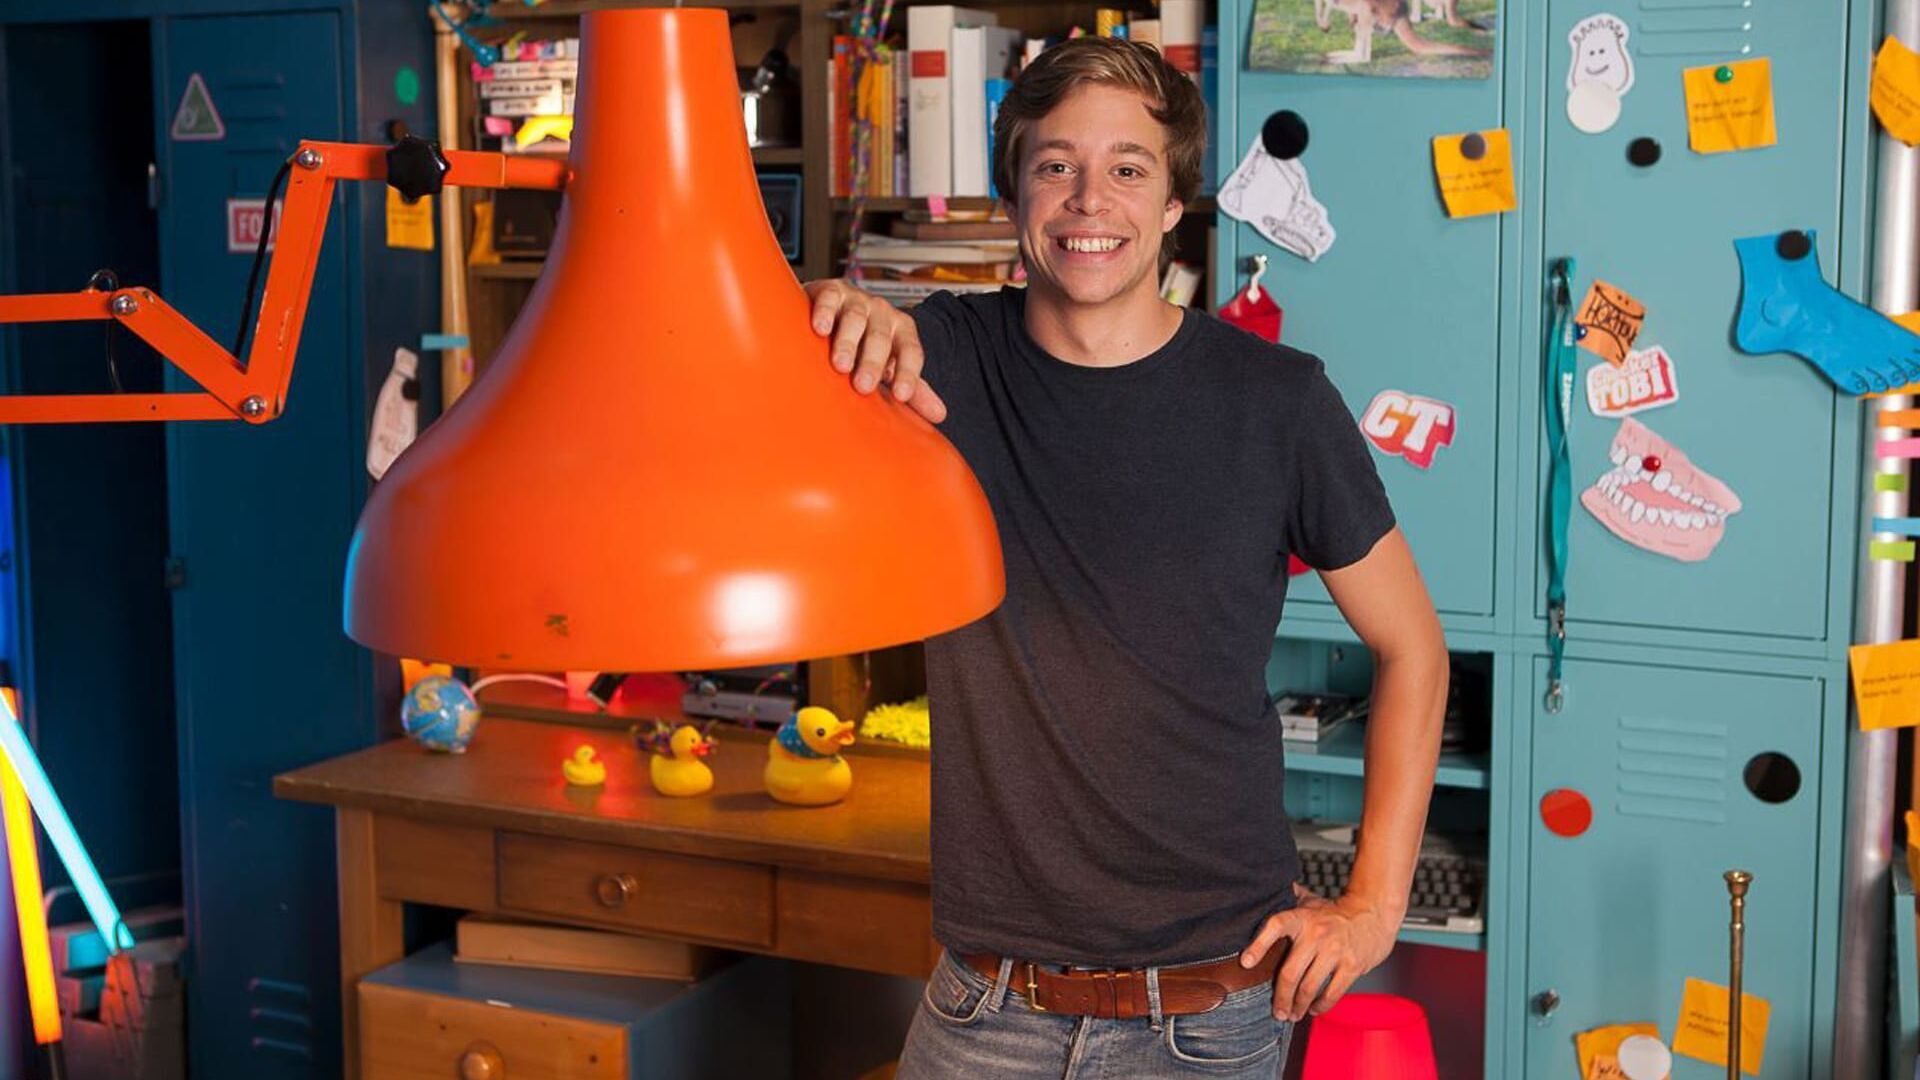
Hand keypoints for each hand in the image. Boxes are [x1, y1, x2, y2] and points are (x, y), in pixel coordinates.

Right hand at [804, 279, 946, 423]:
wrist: (837, 310)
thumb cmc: (863, 344)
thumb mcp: (889, 366)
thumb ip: (913, 389)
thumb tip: (940, 414)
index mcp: (902, 331)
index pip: (911, 352)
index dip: (908, 373)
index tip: (901, 395)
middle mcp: (882, 313)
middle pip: (881, 337)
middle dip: (873, 362)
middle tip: (863, 386)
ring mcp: (856, 300)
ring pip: (856, 318)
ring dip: (848, 342)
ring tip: (841, 364)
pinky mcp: (831, 291)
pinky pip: (830, 298)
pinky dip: (825, 312)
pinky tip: (821, 329)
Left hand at [1240, 882, 1397, 1020]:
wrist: (1373, 914)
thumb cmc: (1335, 912)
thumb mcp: (1310, 901)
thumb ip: (1287, 900)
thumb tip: (1262, 892)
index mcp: (1302, 917)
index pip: (1275, 926)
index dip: (1258, 944)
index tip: (1246, 962)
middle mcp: (1317, 934)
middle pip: (1290, 973)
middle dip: (1280, 997)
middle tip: (1277, 1011)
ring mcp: (1335, 951)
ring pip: (1309, 987)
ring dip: (1298, 1006)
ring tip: (1292, 1015)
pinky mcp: (1352, 966)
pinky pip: (1332, 993)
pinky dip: (1320, 1006)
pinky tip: (1313, 1009)